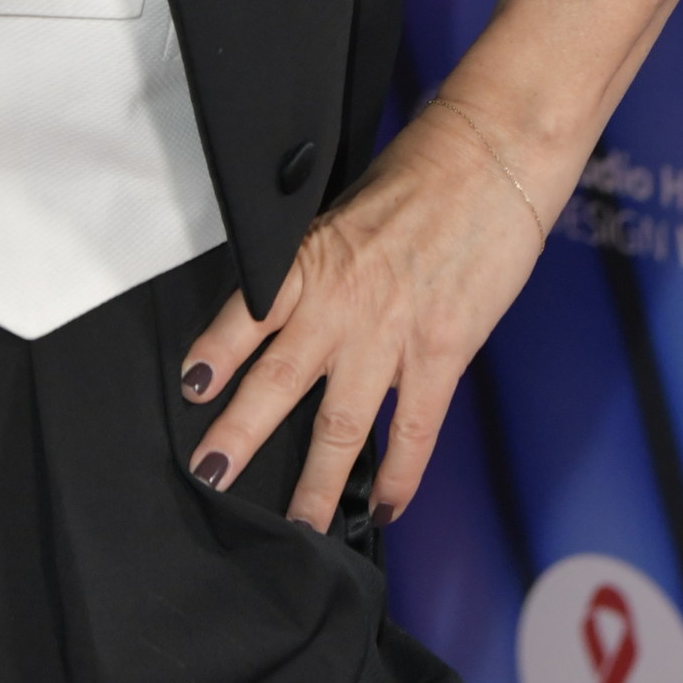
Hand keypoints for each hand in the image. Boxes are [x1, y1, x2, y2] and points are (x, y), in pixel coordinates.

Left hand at [176, 97, 544, 529]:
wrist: (492, 158)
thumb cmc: (423, 170)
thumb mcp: (347, 207)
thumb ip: (320, 259)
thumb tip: (297, 297)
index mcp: (310, 259)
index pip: (247, 315)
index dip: (215, 354)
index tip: (191, 387)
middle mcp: (340, 303)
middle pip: (277, 383)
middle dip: (240, 434)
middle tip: (210, 474)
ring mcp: (390, 335)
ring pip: (338, 425)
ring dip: (315, 481)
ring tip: (296, 524)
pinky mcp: (441, 353)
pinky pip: (412, 430)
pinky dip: (397, 475)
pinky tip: (383, 506)